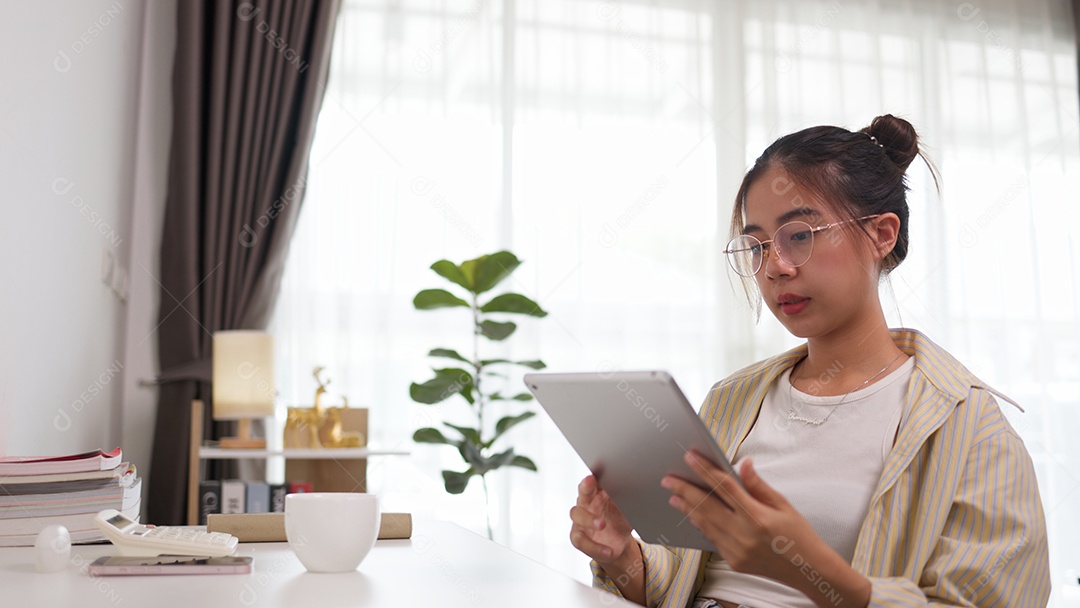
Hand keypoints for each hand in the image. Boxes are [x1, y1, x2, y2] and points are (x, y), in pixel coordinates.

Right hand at [569, 475, 634, 566]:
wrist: (619, 544)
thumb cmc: (621, 521)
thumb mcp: (628, 511)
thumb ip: (629, 502)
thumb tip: (639, 492)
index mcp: (599, 493)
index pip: (594, 481)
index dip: (593, 477)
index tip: (595, 474)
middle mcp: (587, 504)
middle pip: (582, 492)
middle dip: (585, 486)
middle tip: (590, 483)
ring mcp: (580, 520)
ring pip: (577, 514)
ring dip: (589, 519)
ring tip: (602, 525)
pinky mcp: (578, 537)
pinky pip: (582, 541)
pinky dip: (595, 547)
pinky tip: (608, 550)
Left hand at [662, 453, 831, 588]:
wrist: (807, 570)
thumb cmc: (798, 535)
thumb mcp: (783, 505)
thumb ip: (759, 485)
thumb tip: (744, 464)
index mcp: (758, 516)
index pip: (724, 487)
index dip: (705, 470)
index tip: (689, 457)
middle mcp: (744, 534)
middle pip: (707, 506)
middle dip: (685, 490)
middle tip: (668, 479)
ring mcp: (736, 550)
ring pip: (705, 524)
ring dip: (687, 508)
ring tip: (674, 495)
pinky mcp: (733, 561)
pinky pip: (712, 539)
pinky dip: (701, 525)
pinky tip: (692, 515)